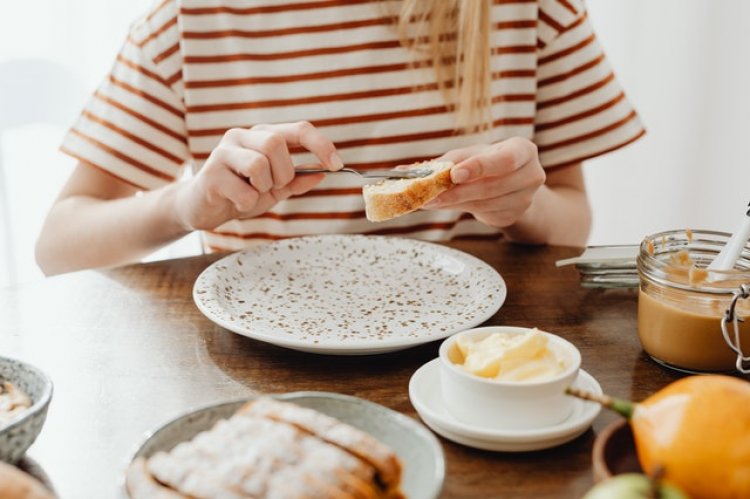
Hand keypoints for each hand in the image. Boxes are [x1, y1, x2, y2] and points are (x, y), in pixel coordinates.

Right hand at [173, 121, 342, 230]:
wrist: (201, 209)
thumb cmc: (239, 194)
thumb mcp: (274, 189)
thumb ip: (297, 180)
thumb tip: (323, 173)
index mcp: (262, 136)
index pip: (298, 129)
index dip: (321, 145)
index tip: (337, 165)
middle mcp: (242, 136)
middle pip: (276, 143)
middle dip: (284, 172)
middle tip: (273, 187)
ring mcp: (224, 152)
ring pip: (259, 164)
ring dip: (264, 188)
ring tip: (252, 194)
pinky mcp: (211, 173)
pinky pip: (244, 191)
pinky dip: (248, 203)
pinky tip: (236, 203)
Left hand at [424, 137, 545, 227]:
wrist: (510, 183)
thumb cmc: (489, 163)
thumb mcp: (472, 154)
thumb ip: (450, 161)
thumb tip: (417, 171)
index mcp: (523, 150)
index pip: (505, 160)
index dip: (479, 167)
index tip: (454, 174)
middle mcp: (531, 174)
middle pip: (492, 186)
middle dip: (459, 192)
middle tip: (431, 195)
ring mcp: (525, 199)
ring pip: (485, 203)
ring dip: (455, 203)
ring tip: (432, 200)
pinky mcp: (514, 215)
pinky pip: (484, 214)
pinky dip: (461, 209)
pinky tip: (447, 204)